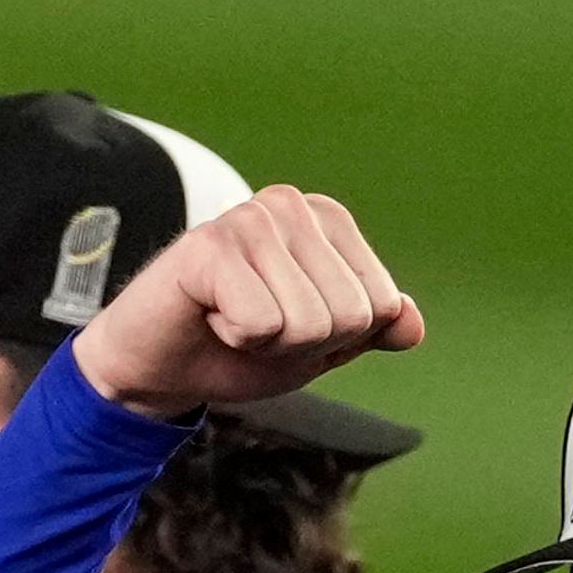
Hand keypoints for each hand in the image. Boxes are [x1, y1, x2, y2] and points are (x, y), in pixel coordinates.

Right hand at [70, 186, 423, 418]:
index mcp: (329, 220)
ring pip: (309, 324)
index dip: (337, 340)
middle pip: (350, 316)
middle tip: (256, 325)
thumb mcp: (321, 345)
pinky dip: (235, 338)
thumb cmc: (238, 346)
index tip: (288, 324)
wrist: (160, 366)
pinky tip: (210, 315)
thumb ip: (372, 331)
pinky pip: (262, 323)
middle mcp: (293, 206)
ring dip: (267, 342)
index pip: (382, 307)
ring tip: (232, 318)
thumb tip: (412, 322)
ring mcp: (250, 218)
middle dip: (304, 344)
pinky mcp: (210, 245)